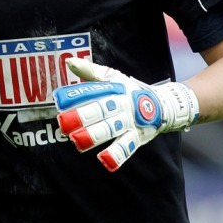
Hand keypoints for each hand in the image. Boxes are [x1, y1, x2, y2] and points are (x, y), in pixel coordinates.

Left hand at [53, 58, 198, 171]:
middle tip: (63, 122)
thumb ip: (90, 71)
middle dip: (83, 116)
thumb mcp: (113, 77)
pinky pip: (127, 147)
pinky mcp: (137, 137)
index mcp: (113, 89)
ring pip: (111, 129)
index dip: (76, 96)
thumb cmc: (130, 90)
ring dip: (95, 135)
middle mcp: (121, 104)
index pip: (93, 91)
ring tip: (77, 141)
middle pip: (101, 109)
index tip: (59, 101)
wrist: (162, 104)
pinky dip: (117, 155)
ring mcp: (129, 121)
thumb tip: (69, 62)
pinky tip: (104, 160)